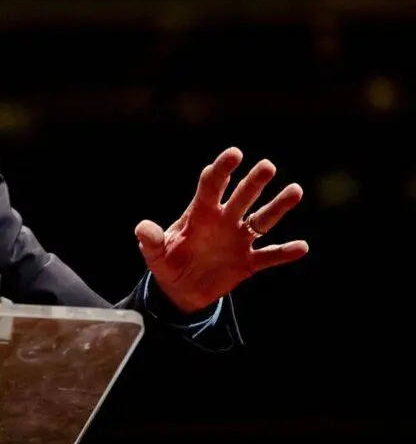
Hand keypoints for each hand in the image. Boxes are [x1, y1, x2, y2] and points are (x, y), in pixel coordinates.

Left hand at [135, 147, 308, 313]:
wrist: (180, 289)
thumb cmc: (167, 262)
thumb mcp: (154, 253)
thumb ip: (150, 240)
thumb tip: (141, 228)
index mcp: (200, 213)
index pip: (212, 185)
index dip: (222, 169)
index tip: (234, 154)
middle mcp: (224, 221)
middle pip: (242, 196)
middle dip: (254, 182)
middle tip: (267, 166)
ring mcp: (238, 240)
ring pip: (262, 219)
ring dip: (278, 206)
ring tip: (295, 190)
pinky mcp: (248, 262)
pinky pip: (269, 256)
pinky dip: (284, 253)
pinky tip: (301, 246)